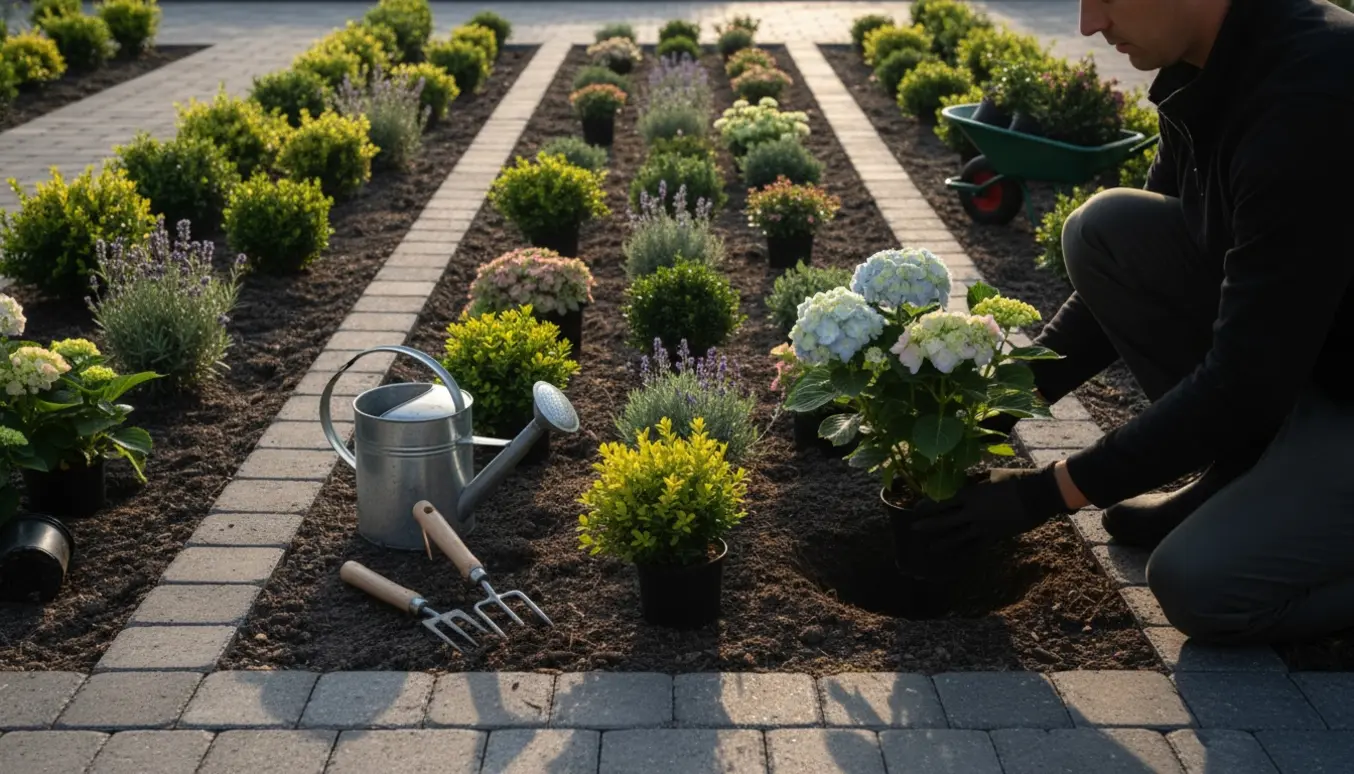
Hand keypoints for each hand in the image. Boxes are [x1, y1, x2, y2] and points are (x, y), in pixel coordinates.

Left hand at [911, 464, 1073, 552]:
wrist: (1037, 495)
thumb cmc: (1014, 479)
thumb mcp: (989, 475)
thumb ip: (972, 480)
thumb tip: (959, 482)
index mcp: (970, 494)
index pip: (942, 502)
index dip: (928, 506)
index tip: (916, 510)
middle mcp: (972, 512)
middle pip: (945, 521)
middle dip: (928, 525)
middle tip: (914, 529)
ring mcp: (983, 526)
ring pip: (957, 537)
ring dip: (943, 542)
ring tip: (931, 548)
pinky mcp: (994, 535)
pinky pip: (975, 544)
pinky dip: (965, 549)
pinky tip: (957, 554)